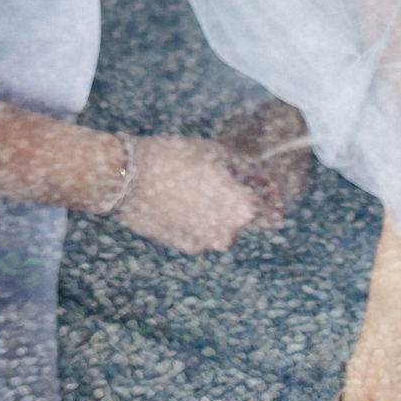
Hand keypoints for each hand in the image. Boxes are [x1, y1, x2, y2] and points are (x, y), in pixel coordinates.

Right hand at [111, 134, 271, 252]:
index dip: (270, 195)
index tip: (265, 185)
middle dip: (242, 202)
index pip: (272, 210)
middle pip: (247, 220)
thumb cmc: (174, 158)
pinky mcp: (184, 247)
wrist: (128, 177)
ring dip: (218, 211)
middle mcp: (228, 234)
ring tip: (197, 186)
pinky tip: (181, 199)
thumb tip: (260, 177)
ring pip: (222, 227)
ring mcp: (205, 244)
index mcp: (243, 209)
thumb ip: (245, 169)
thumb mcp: (216, 153)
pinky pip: (201, 232)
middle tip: (225, 180)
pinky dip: (197, 219)